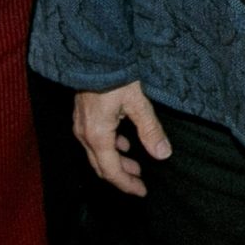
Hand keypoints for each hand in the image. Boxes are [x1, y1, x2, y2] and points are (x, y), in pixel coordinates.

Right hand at [73, 83, 172, 197]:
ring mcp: (80, 125)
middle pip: (101, 166)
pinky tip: (123, 142)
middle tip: (140, 183)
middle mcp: (84, 134)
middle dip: (122, 177)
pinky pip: (94, 141)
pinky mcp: (82, 116)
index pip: (111, 171)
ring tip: (136, 165)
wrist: (94, 53)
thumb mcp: (137, 103)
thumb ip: (150, 130)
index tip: (142, 192)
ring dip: (116, 162)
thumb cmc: (114, 75)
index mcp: (97, 135)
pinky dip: (110, 147)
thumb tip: (163, 154)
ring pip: (97, 154)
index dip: (127, 184)